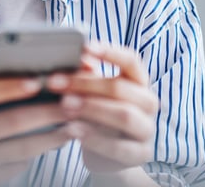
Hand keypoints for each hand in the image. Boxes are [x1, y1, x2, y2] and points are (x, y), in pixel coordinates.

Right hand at [0, 77, 73, 185]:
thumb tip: (40, 76)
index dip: (10, 87)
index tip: (38, 81)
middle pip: (11, 122)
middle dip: (47, 112)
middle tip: (74, 102)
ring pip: (22, 148)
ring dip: (54, 135)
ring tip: (78, 124)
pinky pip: (23, 163)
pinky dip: (45, 149)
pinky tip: (63, 139)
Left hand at [46, 42, 158, 173]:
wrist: (107, 157)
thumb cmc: (97, 116)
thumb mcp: (92, 95)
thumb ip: (86, 78)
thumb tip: (76, 60)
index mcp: (139, 82)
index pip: (131, 61)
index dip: (110, 52)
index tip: (85, 47)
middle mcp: (148, 103)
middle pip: (120, 87)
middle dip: (86, 84)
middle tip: (56, 83)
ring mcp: (147, 129)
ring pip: (124, 115)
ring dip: (91, 108)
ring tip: (64, 106)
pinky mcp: (141, 154)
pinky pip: (119, 146)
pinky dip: (94, 138)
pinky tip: (72, 130)